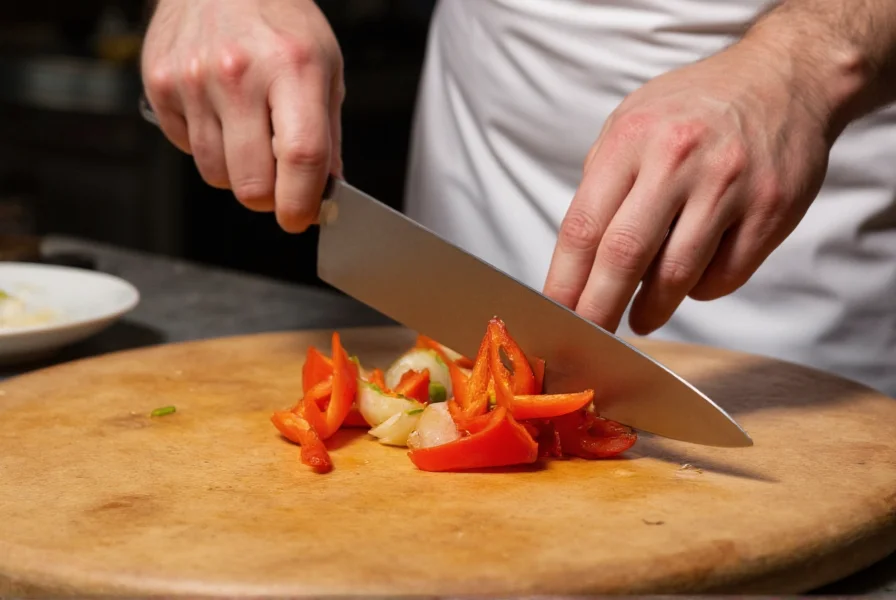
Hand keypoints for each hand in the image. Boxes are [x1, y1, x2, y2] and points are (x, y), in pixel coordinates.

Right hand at [141, 0, 343, 231]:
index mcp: (293, 67)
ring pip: (215, 174)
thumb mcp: (325, 67)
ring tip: (247, 131)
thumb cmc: (278, 18)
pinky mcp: (159, 83)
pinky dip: (206, 144)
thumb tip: (326, 189)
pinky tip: (219, 111)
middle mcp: (239, 73)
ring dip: (236, 170)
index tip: (300, 217)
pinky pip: (185, 148)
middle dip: (268, 196)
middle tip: (277, 181)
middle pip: (251, 182)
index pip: (301, 156)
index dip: (301, 202)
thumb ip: (327, 133)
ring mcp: (193, 79)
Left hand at [543, 39, 832, 334]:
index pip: (583, 227)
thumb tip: (577, 255)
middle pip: (624, 257)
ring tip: (641, 317)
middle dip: (599, 308)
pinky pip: (725, 275)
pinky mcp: (771, 209)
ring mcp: (729, 186)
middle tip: (590, 335)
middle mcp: (678, 160)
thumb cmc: (695, 107)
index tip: (555, 313)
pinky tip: (693, 281)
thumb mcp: (632, 121)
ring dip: (653, 309)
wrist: (783, 79)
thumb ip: (602, 180)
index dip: (565, 280)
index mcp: (632, 140)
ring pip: (678, 275)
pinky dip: (701, 289)